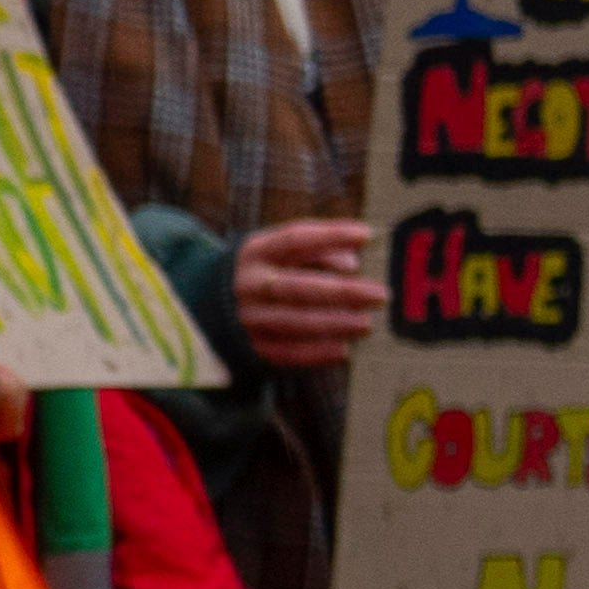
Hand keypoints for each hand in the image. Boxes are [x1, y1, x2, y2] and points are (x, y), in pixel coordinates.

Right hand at [231, 214, 384, 371]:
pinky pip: (286, 353)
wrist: (209, 306)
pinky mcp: (254, 347)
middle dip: (340, 291)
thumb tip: (352, 264)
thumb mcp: (280, 253)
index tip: (366, 235)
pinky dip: (315, 354)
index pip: (294, 239)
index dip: (330, 235)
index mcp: (256, 253)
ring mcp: (249, 317)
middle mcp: (248, 284)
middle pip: (295, 287)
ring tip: (365, 324)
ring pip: (292, 322)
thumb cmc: (265, 273)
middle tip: (379, 294)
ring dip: (332, 324)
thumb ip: (318, 252)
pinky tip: (342, 351)